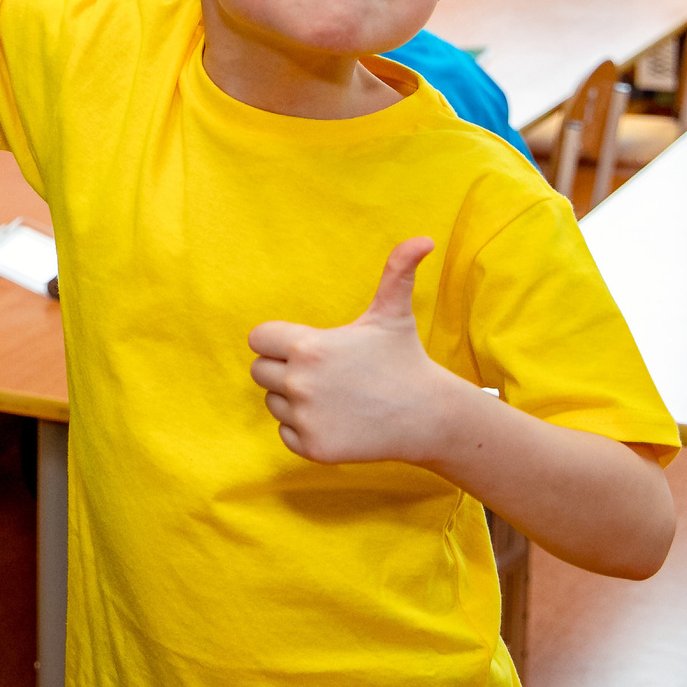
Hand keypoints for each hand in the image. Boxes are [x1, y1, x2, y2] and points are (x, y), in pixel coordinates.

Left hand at [245, 239, 460, 464]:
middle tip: (322, 373)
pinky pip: (286, 433)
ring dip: (293, 399)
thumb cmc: (404, 360)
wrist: (427, 416)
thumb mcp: (392, 314)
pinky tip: (336, 419)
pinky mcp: (312, 447)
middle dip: (283, 369)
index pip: (258, 339)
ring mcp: (305, 417)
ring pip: (273, 403)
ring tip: (334, 396)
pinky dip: (304, 429)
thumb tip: (422, 239)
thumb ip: (396, 272)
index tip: (306, 347)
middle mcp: (299, 382)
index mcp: (307, 347)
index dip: (278, 341)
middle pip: (259, 371)